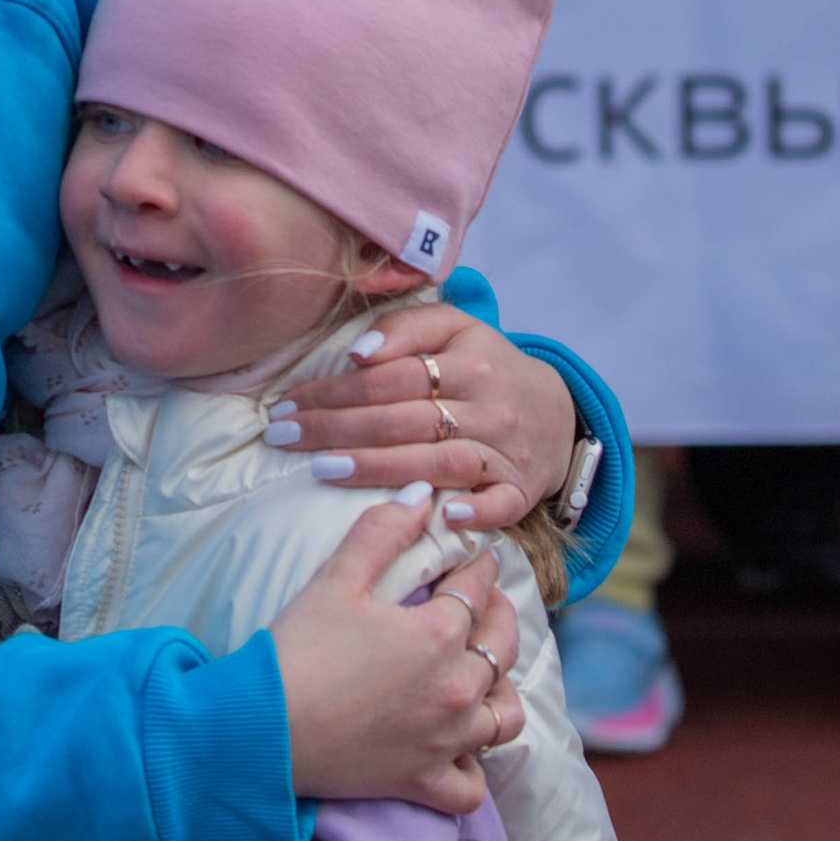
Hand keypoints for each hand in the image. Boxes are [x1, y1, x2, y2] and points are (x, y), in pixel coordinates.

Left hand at [269, 303, 577, 538]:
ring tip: (325, 470)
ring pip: (441, 460)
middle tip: (282, 437)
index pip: (389, 378)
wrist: (557, 411)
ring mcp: (506, 451)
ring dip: (381, 467)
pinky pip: (501, 504)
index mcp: (469, 361)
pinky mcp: (521, 490)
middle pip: (404, 419)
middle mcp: (488, 405)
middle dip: (336, 428)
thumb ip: (407, 326)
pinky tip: (437, 513)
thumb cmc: (488, 368)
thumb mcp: (456, 329)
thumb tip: (358, 352)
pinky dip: (473, 510)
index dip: (332, 391)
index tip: (284, 406)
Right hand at [272, 493, 523, 816]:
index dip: (480, 569)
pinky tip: (458, 748)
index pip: (479, 589)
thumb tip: (423, 496)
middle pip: (503, 646)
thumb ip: (382, 533)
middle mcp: (456, 688)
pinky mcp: (422, 782)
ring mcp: (444, 740)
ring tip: (482, 675)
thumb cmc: (296, 651)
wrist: (261, 730)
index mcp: (439, 634)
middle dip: (499, 618)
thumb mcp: (335, 580)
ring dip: (499, 692)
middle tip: (484, 606)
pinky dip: (472, 768)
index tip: (478, 562)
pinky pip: (472, 786)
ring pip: (504, 716)